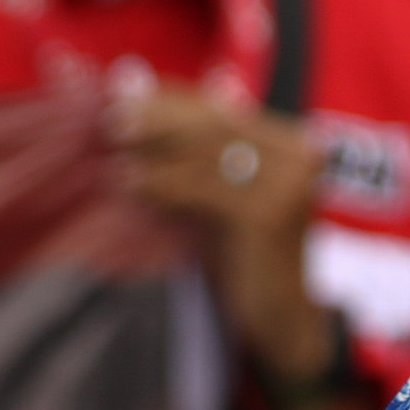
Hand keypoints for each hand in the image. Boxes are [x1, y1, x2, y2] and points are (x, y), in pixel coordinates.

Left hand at [110, 90, 329, 377]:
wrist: (282, 322)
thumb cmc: (241, 257)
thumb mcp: (218, 196)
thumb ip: (190, 154)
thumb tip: (132, 87)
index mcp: (290, 142)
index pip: (220, 108)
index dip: (169, 99)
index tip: (120, 94)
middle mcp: (299, 154)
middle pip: (214, 124)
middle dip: (159, 118)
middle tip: (111, 116)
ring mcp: (290, 183)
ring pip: (207, 152)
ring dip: (154, 148)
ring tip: (111, 147)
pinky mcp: (270, 215)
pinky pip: (203, 188)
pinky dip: (161, 182)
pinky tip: (128, 183)